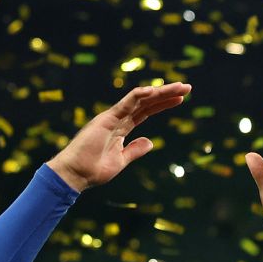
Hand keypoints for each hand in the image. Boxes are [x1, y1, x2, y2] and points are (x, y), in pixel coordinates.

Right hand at [45, 82, 189, 191]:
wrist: (76, 174)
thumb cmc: (94, 169)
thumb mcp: (122, 160)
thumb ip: (135, 150)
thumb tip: (151, 142)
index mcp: (122, 128)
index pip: (146, 111)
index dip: (162, 104)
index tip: (180, 99)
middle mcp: (118, 118)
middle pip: (146, 102)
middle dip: (166, 94)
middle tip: (186, 87)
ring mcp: (112, 117)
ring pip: (140, 99)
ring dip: (160, 91)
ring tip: (179, 87)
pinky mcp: (106, 118)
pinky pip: (125, 104)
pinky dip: (139, 95)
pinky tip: (154, 90)